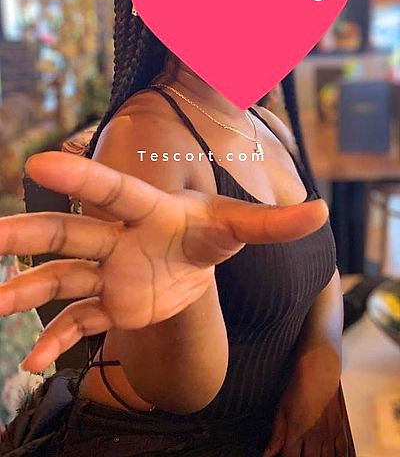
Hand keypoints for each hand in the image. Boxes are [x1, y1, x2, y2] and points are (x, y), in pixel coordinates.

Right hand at [0, 151, 327, 372]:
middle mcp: (118, 238)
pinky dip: (57, 340)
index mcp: (147, 211)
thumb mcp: (239, 227)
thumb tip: (322, 210)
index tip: (39, 161)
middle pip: (70, 234)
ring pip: (61, 278)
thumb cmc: (209, 235)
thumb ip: (274, 222)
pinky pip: (77, 320)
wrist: (189, 264)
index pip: (113, 191)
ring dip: (28, 292)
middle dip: (30, 236)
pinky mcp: (108, 302)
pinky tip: (35, 363)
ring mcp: (108, 272)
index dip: (81, 177)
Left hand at [263, 347, 349, 456]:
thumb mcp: (281, 409)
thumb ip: (276, 434)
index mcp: (296, 431)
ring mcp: (329, 435)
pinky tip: (329, 455)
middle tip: (298, 453)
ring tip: (312, 453)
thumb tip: (268, 453)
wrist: (319, 372)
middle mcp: (314, 436)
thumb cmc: (299, 387)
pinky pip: (342, 452)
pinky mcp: (340, 430)